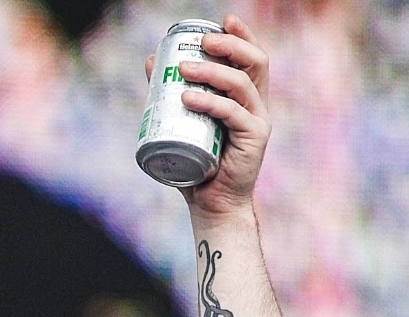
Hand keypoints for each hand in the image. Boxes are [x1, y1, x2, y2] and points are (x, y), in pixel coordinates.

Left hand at [144, 15, 271, 219]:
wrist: (212, 204)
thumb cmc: (197, 165)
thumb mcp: (182, 122)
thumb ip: (170, 93)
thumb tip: (150, 61)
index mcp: (245, 98)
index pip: (251, 58)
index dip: (242, 35)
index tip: (224, 20)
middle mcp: (257, 105)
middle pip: (255, 62)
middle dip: (231, 45)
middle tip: (202, 41)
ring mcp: (258, 121)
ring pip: (242, 84)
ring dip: (213, 71)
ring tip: (184, 69)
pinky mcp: (254, 139)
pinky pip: (233, 113)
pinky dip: (211, 102)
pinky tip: (189, 98)